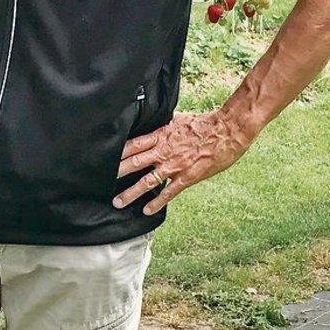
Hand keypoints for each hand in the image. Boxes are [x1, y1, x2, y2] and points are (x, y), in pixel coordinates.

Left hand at [113, 111, 249, 215]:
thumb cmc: (207, 123)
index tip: (105, 159)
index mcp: (162, 135)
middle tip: (100, 182)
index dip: (118, 152)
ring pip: (147, 180)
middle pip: (134, 162)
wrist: (228, 130)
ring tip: (118, 202)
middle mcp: (164, 150)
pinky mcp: (187, 177)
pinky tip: (146, 210)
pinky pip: (168, 192)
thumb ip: (167, 124)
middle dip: (117, 173)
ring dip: (131, 192)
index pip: (133, 144)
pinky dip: (156, 202)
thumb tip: (158, 122)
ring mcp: (175, 165)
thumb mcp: (181, 119)